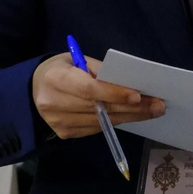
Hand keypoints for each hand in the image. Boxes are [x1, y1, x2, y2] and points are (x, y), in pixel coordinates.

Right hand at [30, 53, 164, 138]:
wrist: (34, 90)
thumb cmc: (61, 69)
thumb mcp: (77, 60)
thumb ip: (100, 71)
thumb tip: (131, 82)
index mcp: (56, 79)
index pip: (90, 90)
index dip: (115, 93)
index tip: (139, 96)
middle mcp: (54, 103)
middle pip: (100, 108)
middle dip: (133, 108)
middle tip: (158, 105)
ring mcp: (58, 122)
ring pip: (102, 121)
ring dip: (130, 117)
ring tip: (153, 111)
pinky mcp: (65, 133)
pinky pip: (97, 128)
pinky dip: (117, 121)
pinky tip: (134, 116)